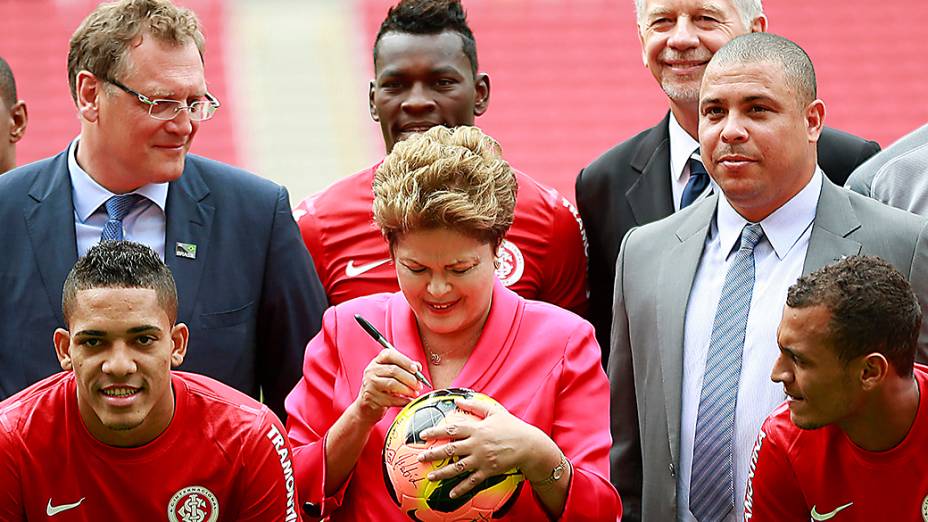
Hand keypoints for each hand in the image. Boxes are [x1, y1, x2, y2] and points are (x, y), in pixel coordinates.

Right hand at [352, 348, 422, 424]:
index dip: (405, 361)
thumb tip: (418, 366)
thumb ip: (405, 368)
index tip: (416, 369)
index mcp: (377, 361)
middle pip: (393, 370)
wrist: (367, 405)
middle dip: (410, 378)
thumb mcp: (392, 375)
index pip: (390, 355)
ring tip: (415, 393)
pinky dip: (403, 401)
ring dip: (407, 389)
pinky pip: (392, 399)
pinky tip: (409, 401)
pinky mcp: (372, 398)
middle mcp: (371, 371)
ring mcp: (370, 384)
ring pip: (392, 384)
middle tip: (419, 385)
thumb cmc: (383, 387)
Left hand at [417, 397, 545, 498]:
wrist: (528, 445)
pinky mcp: (488, 471)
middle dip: (433, 454)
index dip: (436, 431)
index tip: (423, 435)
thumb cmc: (511, 426)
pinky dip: (461, 489)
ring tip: (431, 476)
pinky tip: (451, 494)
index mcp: (476, 429)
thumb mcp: (494, 411)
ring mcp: (481, 459)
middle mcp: (476, 445)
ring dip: (442, 473)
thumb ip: (475, 406)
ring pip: (457, 467)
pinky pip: (472, 481)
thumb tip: (458, 399)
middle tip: (420, 458)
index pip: (452, 430)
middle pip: (450, 450)